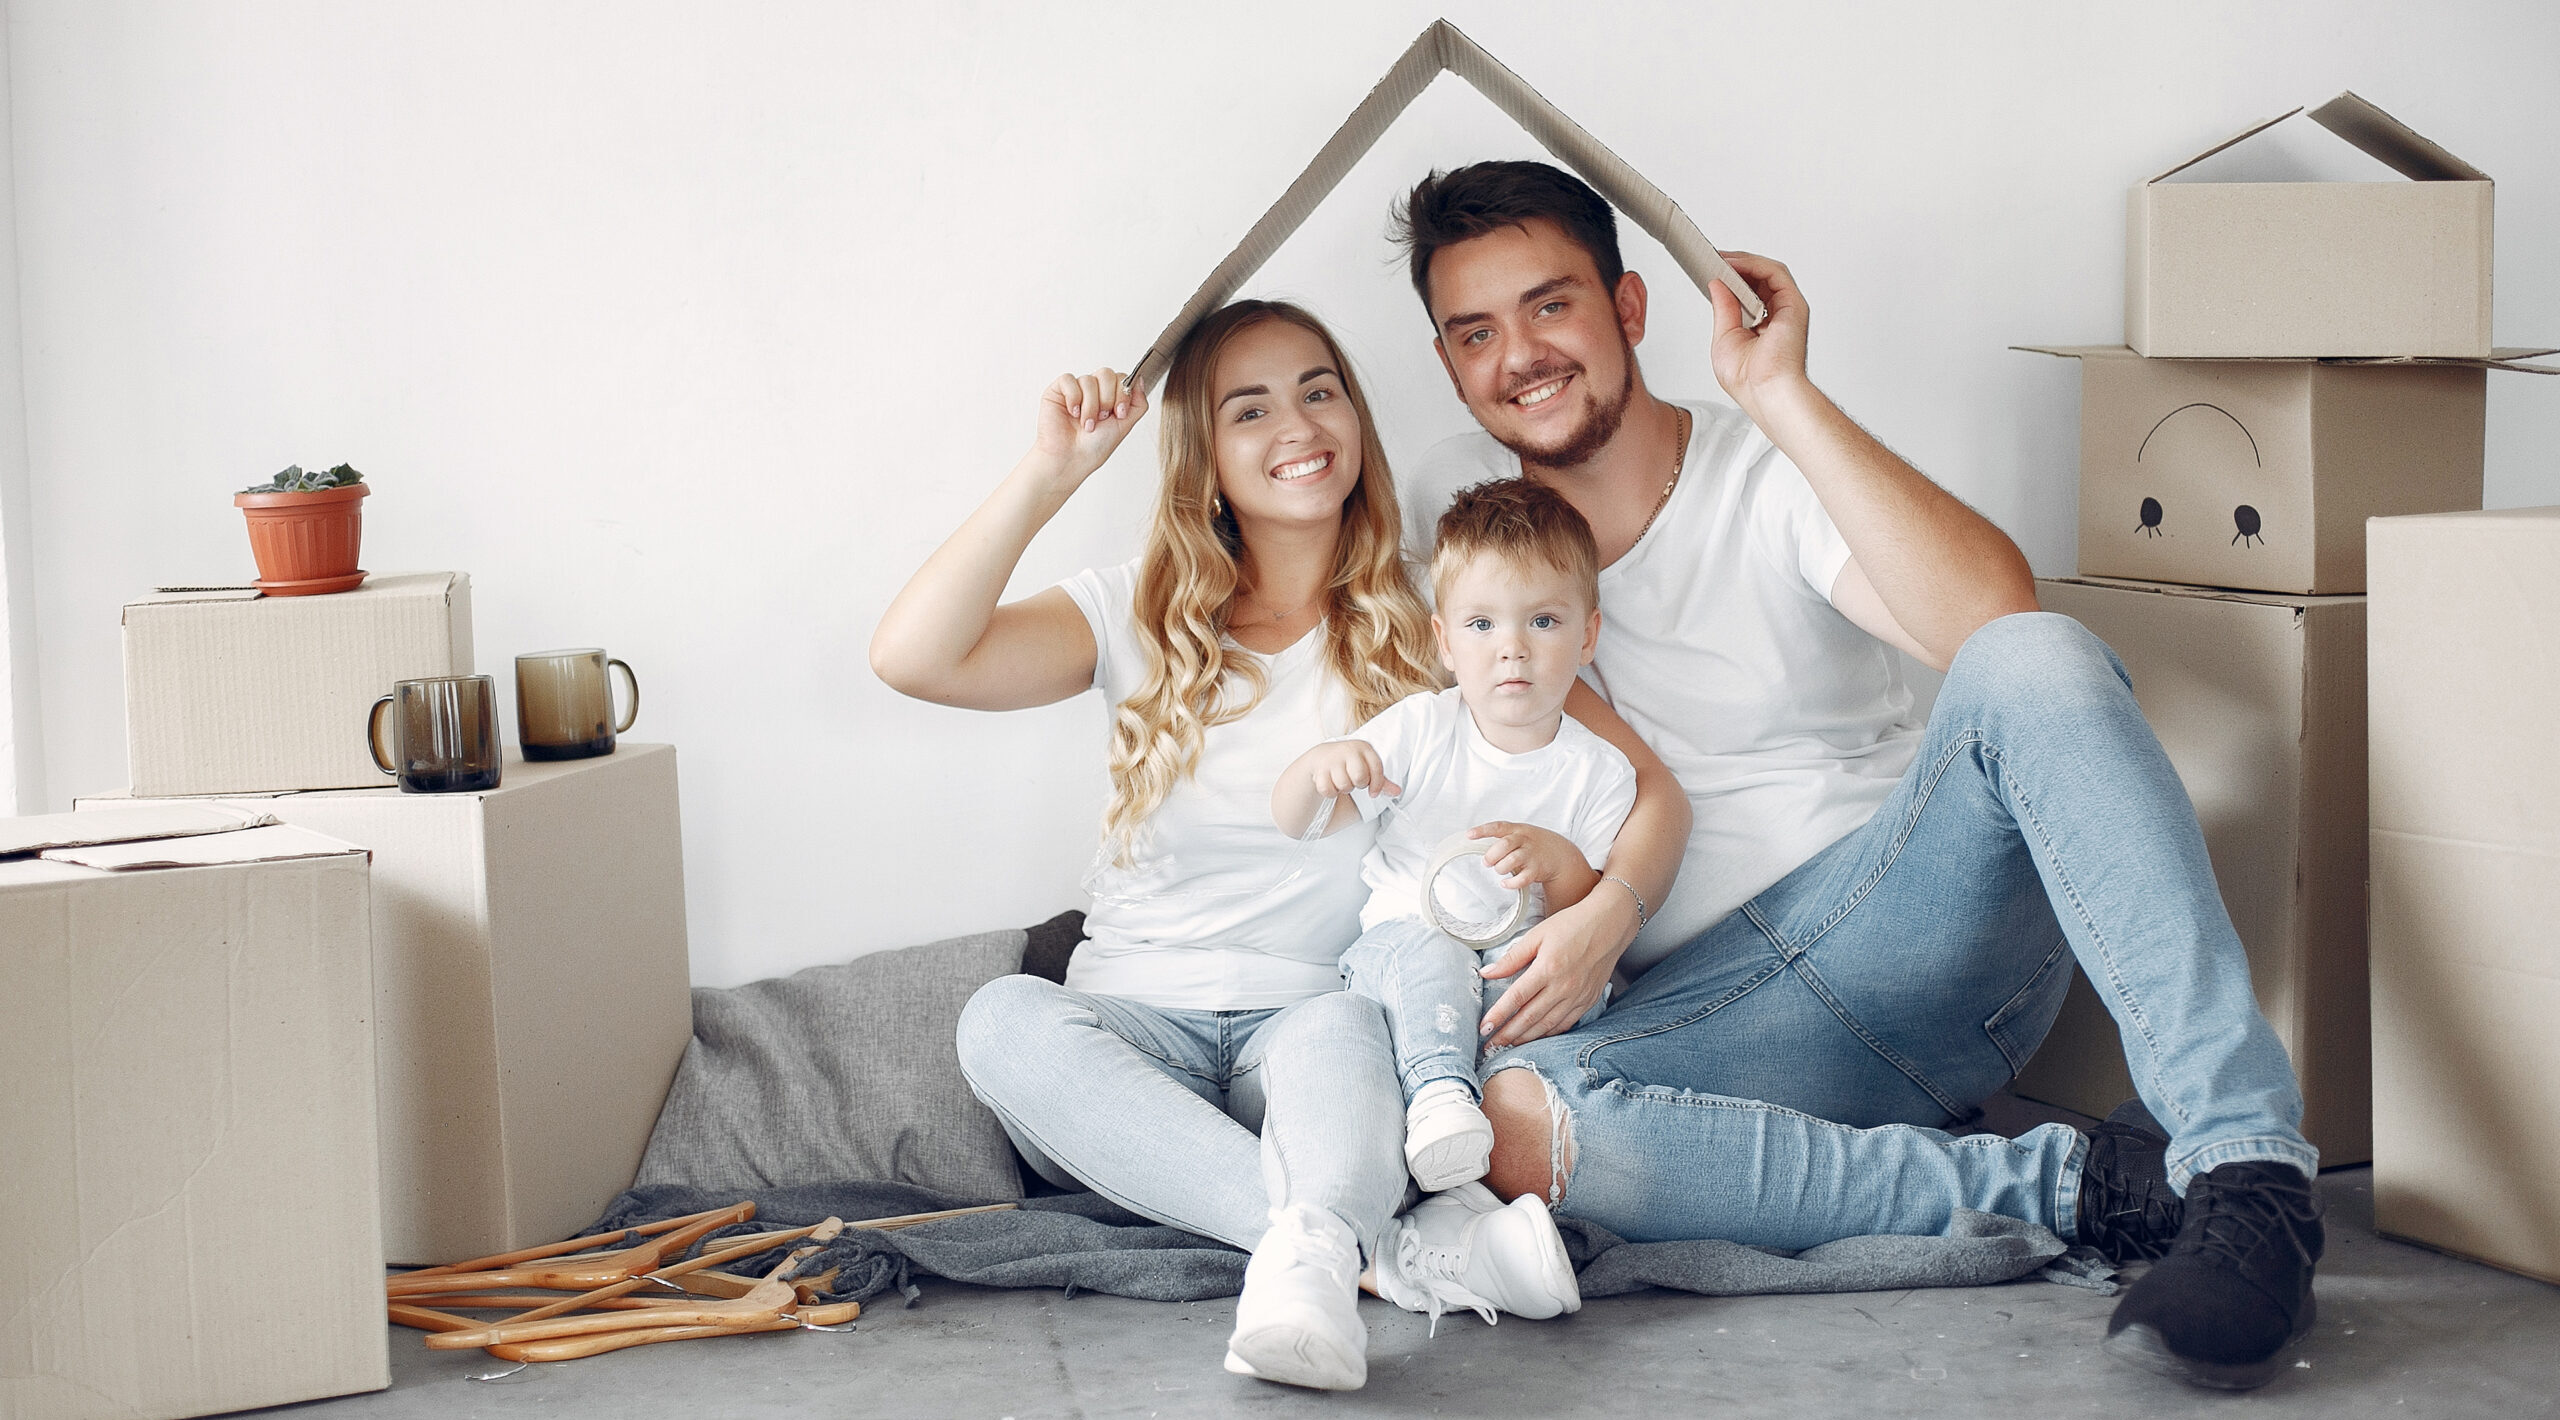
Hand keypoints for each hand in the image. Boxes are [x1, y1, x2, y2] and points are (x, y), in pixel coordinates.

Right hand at [1030, 368, 1148, 486]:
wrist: (1071, 459)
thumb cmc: (1095, 447)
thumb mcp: (1125, 425)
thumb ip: (1138, 403)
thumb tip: (1140, 379)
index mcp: (1110, 397)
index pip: (1121, 378)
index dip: (1122, 394)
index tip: (1119, 414)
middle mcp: (1093, 391)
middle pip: (1107, 374)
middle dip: (1107, 399)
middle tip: (1101, 419)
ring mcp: (1076, 389)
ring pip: (1088, 379)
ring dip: (1090, 406)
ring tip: (1086, 424)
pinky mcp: (1057, 391)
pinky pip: (1068, 380)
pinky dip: (1073, 397)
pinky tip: (1073, 413)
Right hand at [1302, 740, 1399, 802]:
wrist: (1324, 756)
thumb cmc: (1351, 763)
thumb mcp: (1368, 767)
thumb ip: (1382, 781)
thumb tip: (1397, 792)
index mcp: (1364, 747)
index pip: (1376, 769)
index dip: (1377, 785)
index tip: (1373, 793)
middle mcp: (1348, 750)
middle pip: (1360, 778)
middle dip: (1358, 785)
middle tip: (1353, 781)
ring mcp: (1332, 759)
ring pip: (1344, 785)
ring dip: (1343, 789)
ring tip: (1341, 780)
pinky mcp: (1319, 769)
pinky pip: (1328, 790)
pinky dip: (1330, 792)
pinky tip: (1330, 783)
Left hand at [1466, 821, 1584, 890]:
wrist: (1560, 855)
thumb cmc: (1534, 845)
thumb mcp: (1521, 834)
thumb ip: (1503, 838)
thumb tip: (1479, 846)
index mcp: (1518, 830)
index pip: (1498, 827)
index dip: (1482, 830)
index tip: (1469, 835)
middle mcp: (1524, 841)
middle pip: (1505, 844)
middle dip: (1492, 854)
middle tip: (1487, 862)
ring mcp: (1531, 855)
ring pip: (1512, 860)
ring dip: (1501, 868)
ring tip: (1499, 870)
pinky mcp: (1537, 870)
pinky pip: (1523, 878)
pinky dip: (1512, 883)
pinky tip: (1505, 883)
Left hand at [1476, 886, 1640, 1048]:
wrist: (1610, 924)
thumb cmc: (1572, 925)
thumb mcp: (1537, 935)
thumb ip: (1512, 958)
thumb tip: (1487, 973)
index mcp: (1547, 968)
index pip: (1516, 998)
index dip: (1498, 1015)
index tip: (1483, 1028)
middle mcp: (1563, 987)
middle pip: (1529, 1018)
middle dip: (1507, 1035)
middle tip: (1490, 1046)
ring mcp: (1577, 996)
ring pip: (1547, 1025)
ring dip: (1526, 1039)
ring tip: (1508, 1046)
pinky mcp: (1588, 1000)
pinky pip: (1566, 1024)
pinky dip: (1549, 1034)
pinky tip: (1537, 1038)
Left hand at [1707, 252, 1812, 424]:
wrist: (1766, 393)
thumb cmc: (1749, 380)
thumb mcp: (1724, 338)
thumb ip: (1723, 309)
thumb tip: (1717, 283)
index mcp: (1762, 326)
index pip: (1748, 293)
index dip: (1730, 278)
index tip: (1710, 269)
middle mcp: (1778, 316)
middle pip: (1758, 279)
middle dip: (1735, 266)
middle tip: (1711, 258)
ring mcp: (1788, 309)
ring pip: (1767, 272)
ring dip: (1742, 261)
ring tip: (1719, 258)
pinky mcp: (1794, 304)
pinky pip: (1775, 272)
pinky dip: (1754, 264)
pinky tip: (1733, 264)